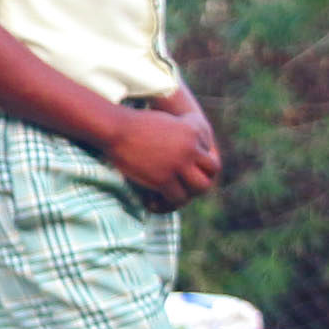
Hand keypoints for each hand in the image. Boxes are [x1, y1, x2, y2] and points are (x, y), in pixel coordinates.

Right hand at [105, 103, 220, 208]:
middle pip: (212, 170)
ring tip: (173, 196)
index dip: (196, 161)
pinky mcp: (164, 179)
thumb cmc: (135, 125)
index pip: (208, 152)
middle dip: (201, 177)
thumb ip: (182, 135)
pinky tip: (152, 203)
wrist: (115, 129)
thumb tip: (188, 154)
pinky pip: (178, 198)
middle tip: (185, 184)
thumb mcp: (167, 123)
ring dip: (189, 193)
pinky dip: (167, 205)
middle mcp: (191, 147)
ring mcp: (178, 164)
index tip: (181, 166)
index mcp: (193, 130)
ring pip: (200, 187)